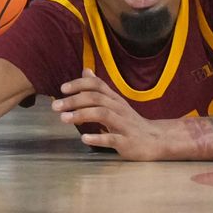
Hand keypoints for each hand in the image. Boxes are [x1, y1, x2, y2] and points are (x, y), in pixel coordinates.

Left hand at [51, 69, 166, 159]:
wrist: (157, 140)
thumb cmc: (129, 121)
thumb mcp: (114, 102)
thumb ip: (99, 89)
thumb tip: (85, 70)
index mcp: (114, 99)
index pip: (97, 85)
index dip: (79, 84)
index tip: (62, 89)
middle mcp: (119, 108)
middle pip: (96, 99)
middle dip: (74, 101)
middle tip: (55, 106)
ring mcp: (124, 125)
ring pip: (103, 115)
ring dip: (82, 115)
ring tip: (64, 119)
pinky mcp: (127, 142)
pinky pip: (112, 138)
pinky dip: (98, 137)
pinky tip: (84, 138)